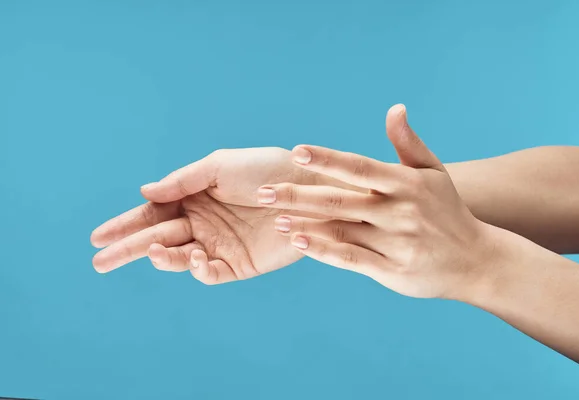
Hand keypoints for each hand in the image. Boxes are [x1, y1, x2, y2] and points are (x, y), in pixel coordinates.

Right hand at [91, 147, 342, 283]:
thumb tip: (144, 192)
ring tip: (155, 251)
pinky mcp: (240, 265)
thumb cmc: (268, 169)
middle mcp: (202, 224)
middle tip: (100, 262)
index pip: (151, 214)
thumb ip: (182, 180)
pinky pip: (211, 274)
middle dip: (128, 250)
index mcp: (194, 199)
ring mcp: (220, 246)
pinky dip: (199, 270)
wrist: (310, 187)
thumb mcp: (221, 165)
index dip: (124, 225)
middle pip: (157, 239)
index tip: (97, 236)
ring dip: (163, 258)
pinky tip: (197, 258)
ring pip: (181, 259)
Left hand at [257, 105, 494, 298]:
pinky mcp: (391, 271)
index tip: (297, 152)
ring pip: (340, 230)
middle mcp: (400, 212)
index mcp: (407, 184)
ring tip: (273, 216)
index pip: (359, 167)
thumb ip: (408, 143)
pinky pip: (350, 259)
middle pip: (340, 200)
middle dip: (298, 194)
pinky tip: (298, 241)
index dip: (327, 159)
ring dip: (304, 223)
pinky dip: (322, 251)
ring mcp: (395, 243)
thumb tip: (395, 108)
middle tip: (264, 191)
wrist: (476, 261)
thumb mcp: (434, 173)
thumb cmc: (448, 212)